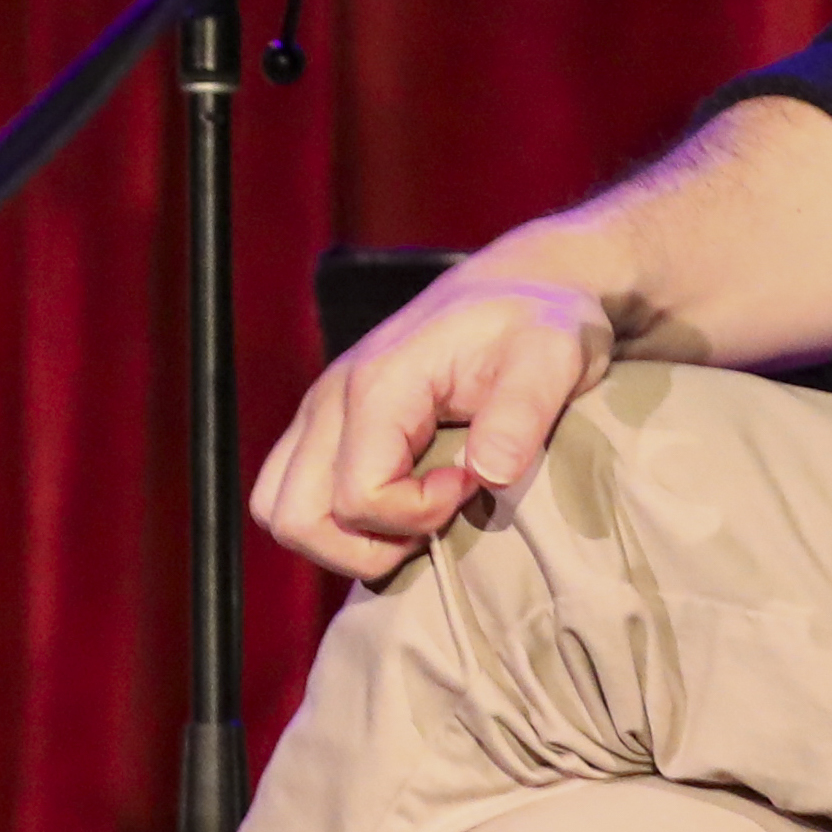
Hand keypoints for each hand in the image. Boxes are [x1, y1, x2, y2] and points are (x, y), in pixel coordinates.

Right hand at [247, 227, 614, 583]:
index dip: (419, 513)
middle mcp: (331, 399)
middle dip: (367, 545)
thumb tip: (487, 474)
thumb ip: (522, 411)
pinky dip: (340, 521)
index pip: (358, 497)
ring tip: (413, 518)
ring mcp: (320, 412)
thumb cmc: (536, 322)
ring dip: (345, 538)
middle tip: (434, 518)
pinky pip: (296, 493)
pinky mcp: (326, 423)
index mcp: (376, 384)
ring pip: (280, 510)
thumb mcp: (552, 356)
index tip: (472, 481)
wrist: (516, 287)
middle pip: (293, 517)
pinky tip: (402, 502)